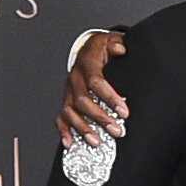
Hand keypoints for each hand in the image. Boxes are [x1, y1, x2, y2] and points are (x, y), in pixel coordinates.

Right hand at [58, 30, 129, 149]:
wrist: (89, 50)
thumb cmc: (102, 51)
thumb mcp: (111, 42)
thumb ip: (116, 44)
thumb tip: (121, 48)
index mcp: (87, 66)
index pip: (96, 82)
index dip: (110, 98)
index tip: (124, 111)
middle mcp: (75, 80)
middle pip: (83, 101)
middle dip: (100, 118)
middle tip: (116, 130)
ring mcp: (69, 92)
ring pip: (70, 112)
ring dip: (83, 128)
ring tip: (96, 141)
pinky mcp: (67, 101)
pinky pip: (61, 117)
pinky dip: (64, 131)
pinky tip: (70, 143)